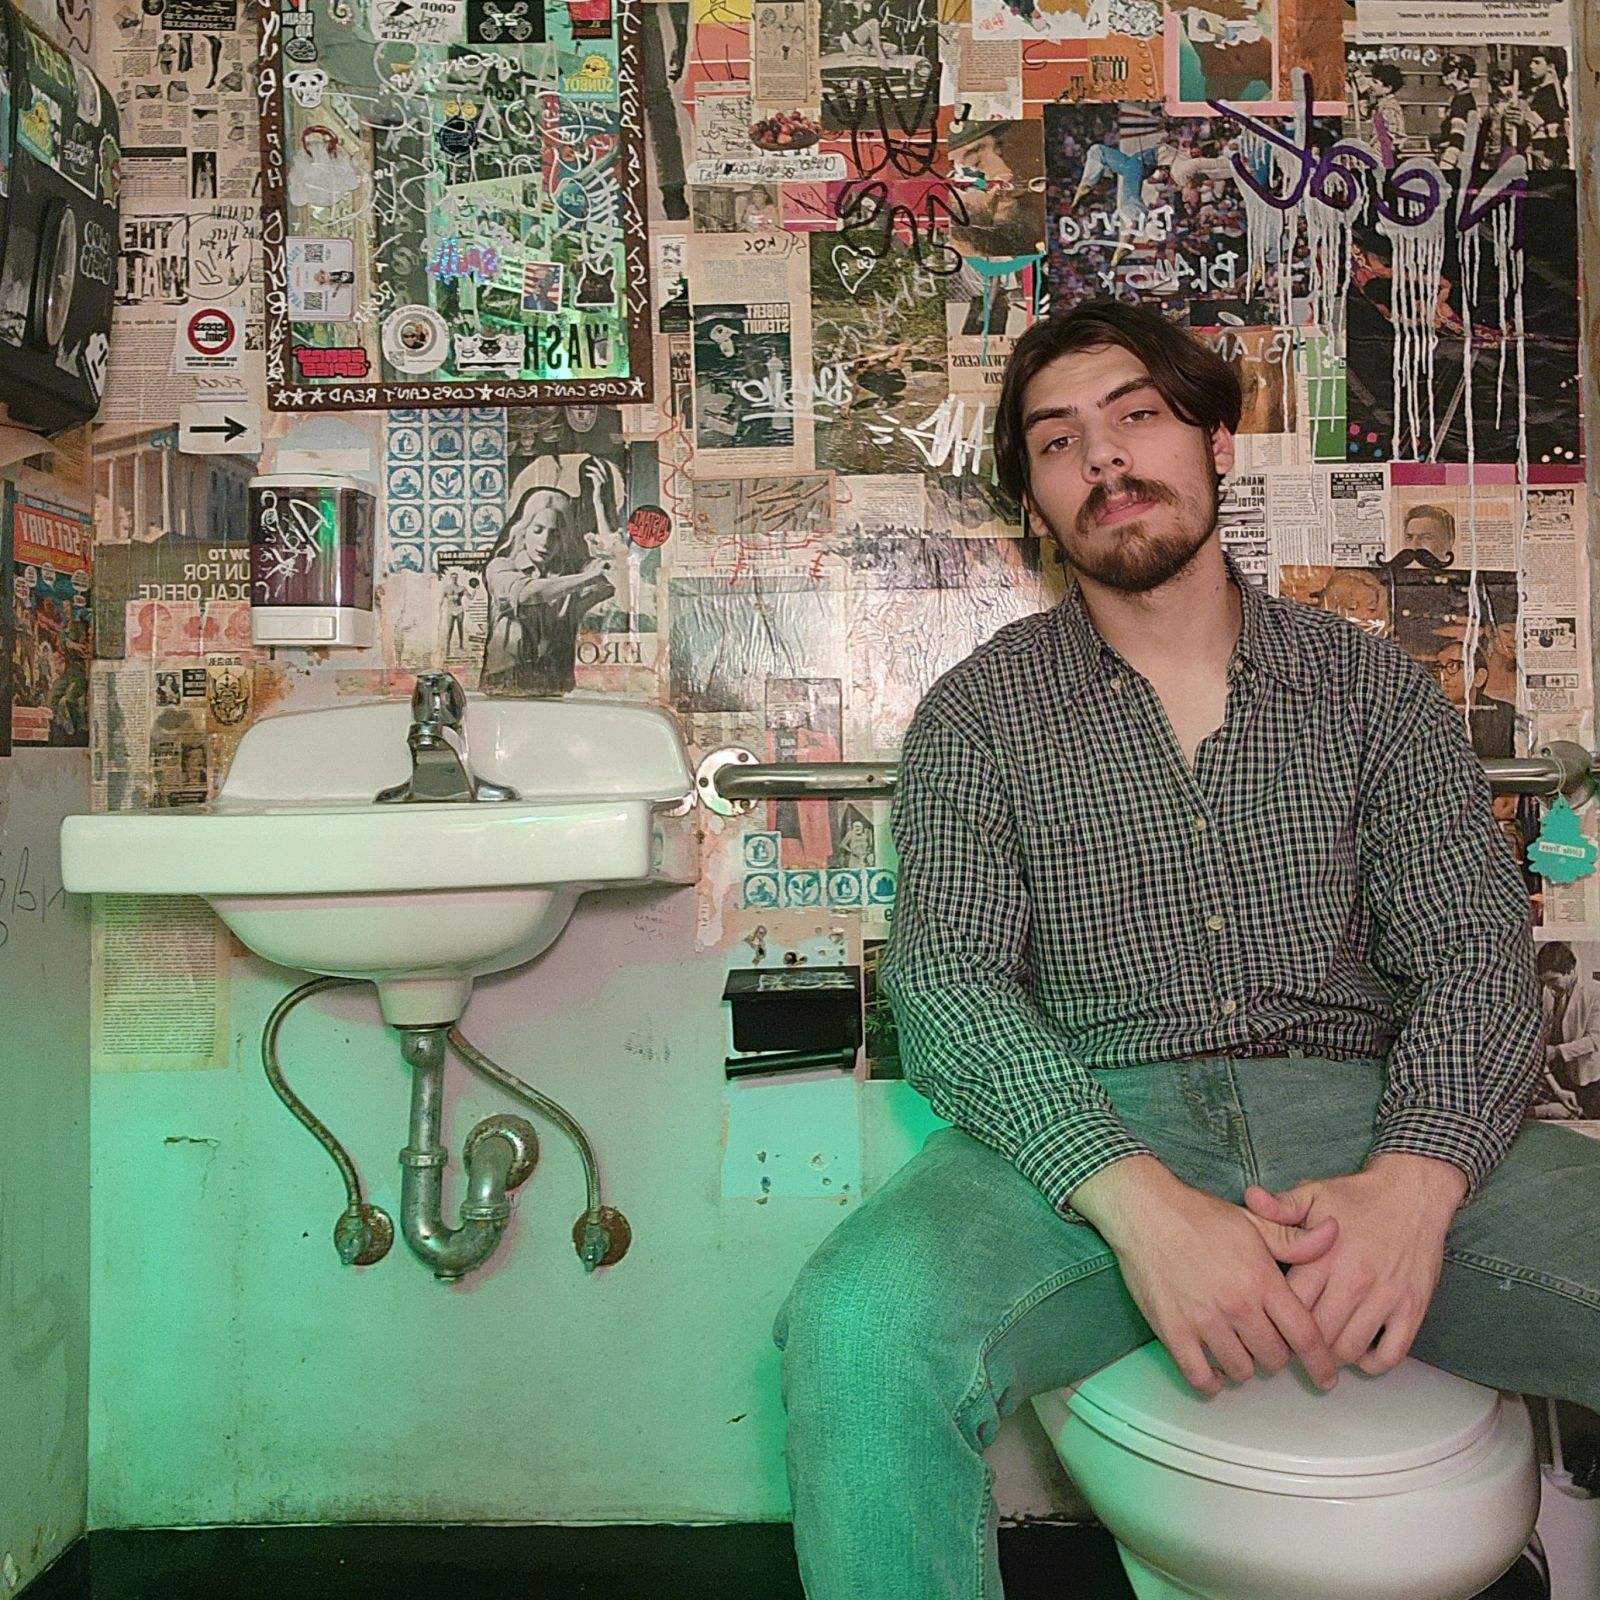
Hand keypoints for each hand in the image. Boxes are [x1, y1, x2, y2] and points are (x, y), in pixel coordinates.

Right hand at [1071, 1156, 1342, 1396]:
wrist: (1146, 1212)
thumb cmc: (1200, 1215)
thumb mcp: (1253, 1222)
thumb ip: (1295, 1239)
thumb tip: (1334, 1235)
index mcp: (1262, 1280)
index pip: (1305, 1335)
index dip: (1321, 1363)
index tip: (1326, 1378)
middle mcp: (1237, 1305)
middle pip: (1274, 1358)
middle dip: (1276, 1354)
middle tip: (1265, 1340)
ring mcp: (1204, 1321)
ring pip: (1241, 1369)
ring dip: (1244, 1364)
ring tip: (1237, 1348)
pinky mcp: (1173, 1331)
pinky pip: (1200, 1376)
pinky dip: (1212, 1382)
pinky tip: (1214, 1371)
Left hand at [1242, 1154, 1465, 1375]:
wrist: (1414, 1193)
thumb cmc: (1358, 1197)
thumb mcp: (1313, 1193)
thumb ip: (1281, 1205)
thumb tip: (1250, 1198)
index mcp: (1324, 1256)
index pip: (1291, 1305)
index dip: (1276, 1320)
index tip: (1270, 1323)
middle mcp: (1355, 1280)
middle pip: (1317, 1334)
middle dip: (1300, 1345)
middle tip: (1292, 1345)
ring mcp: (1386, 1297)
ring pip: (1350, 1349)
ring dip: (1333, 1356)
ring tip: (1321, 1349)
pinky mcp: (1413, 1309)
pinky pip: (1390, 1354)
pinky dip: (1372, 1363)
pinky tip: (1359, 1351)